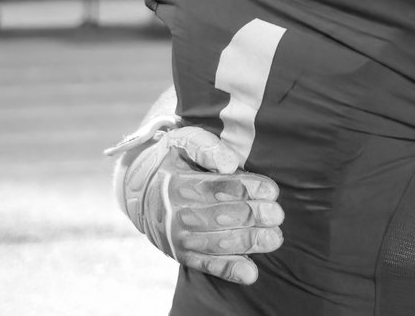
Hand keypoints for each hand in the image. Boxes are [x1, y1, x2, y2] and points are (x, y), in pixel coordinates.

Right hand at [109, 124, 283, 283]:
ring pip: (216, 243)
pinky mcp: (179, 253)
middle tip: (277, 215)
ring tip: (274, 239)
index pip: (219, 187)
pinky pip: (205, 264)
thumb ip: (205, 146)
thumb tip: (229, 164)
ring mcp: (176, 236)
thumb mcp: (182, 141)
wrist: (136, 190)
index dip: (249, 189)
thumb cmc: (171, 160)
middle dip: (253, 216)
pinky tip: (250, 272)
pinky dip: (228, 270)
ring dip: (248, 242)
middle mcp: (174, 212)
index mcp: (176, 182)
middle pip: (221, 216)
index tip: (272, 191)